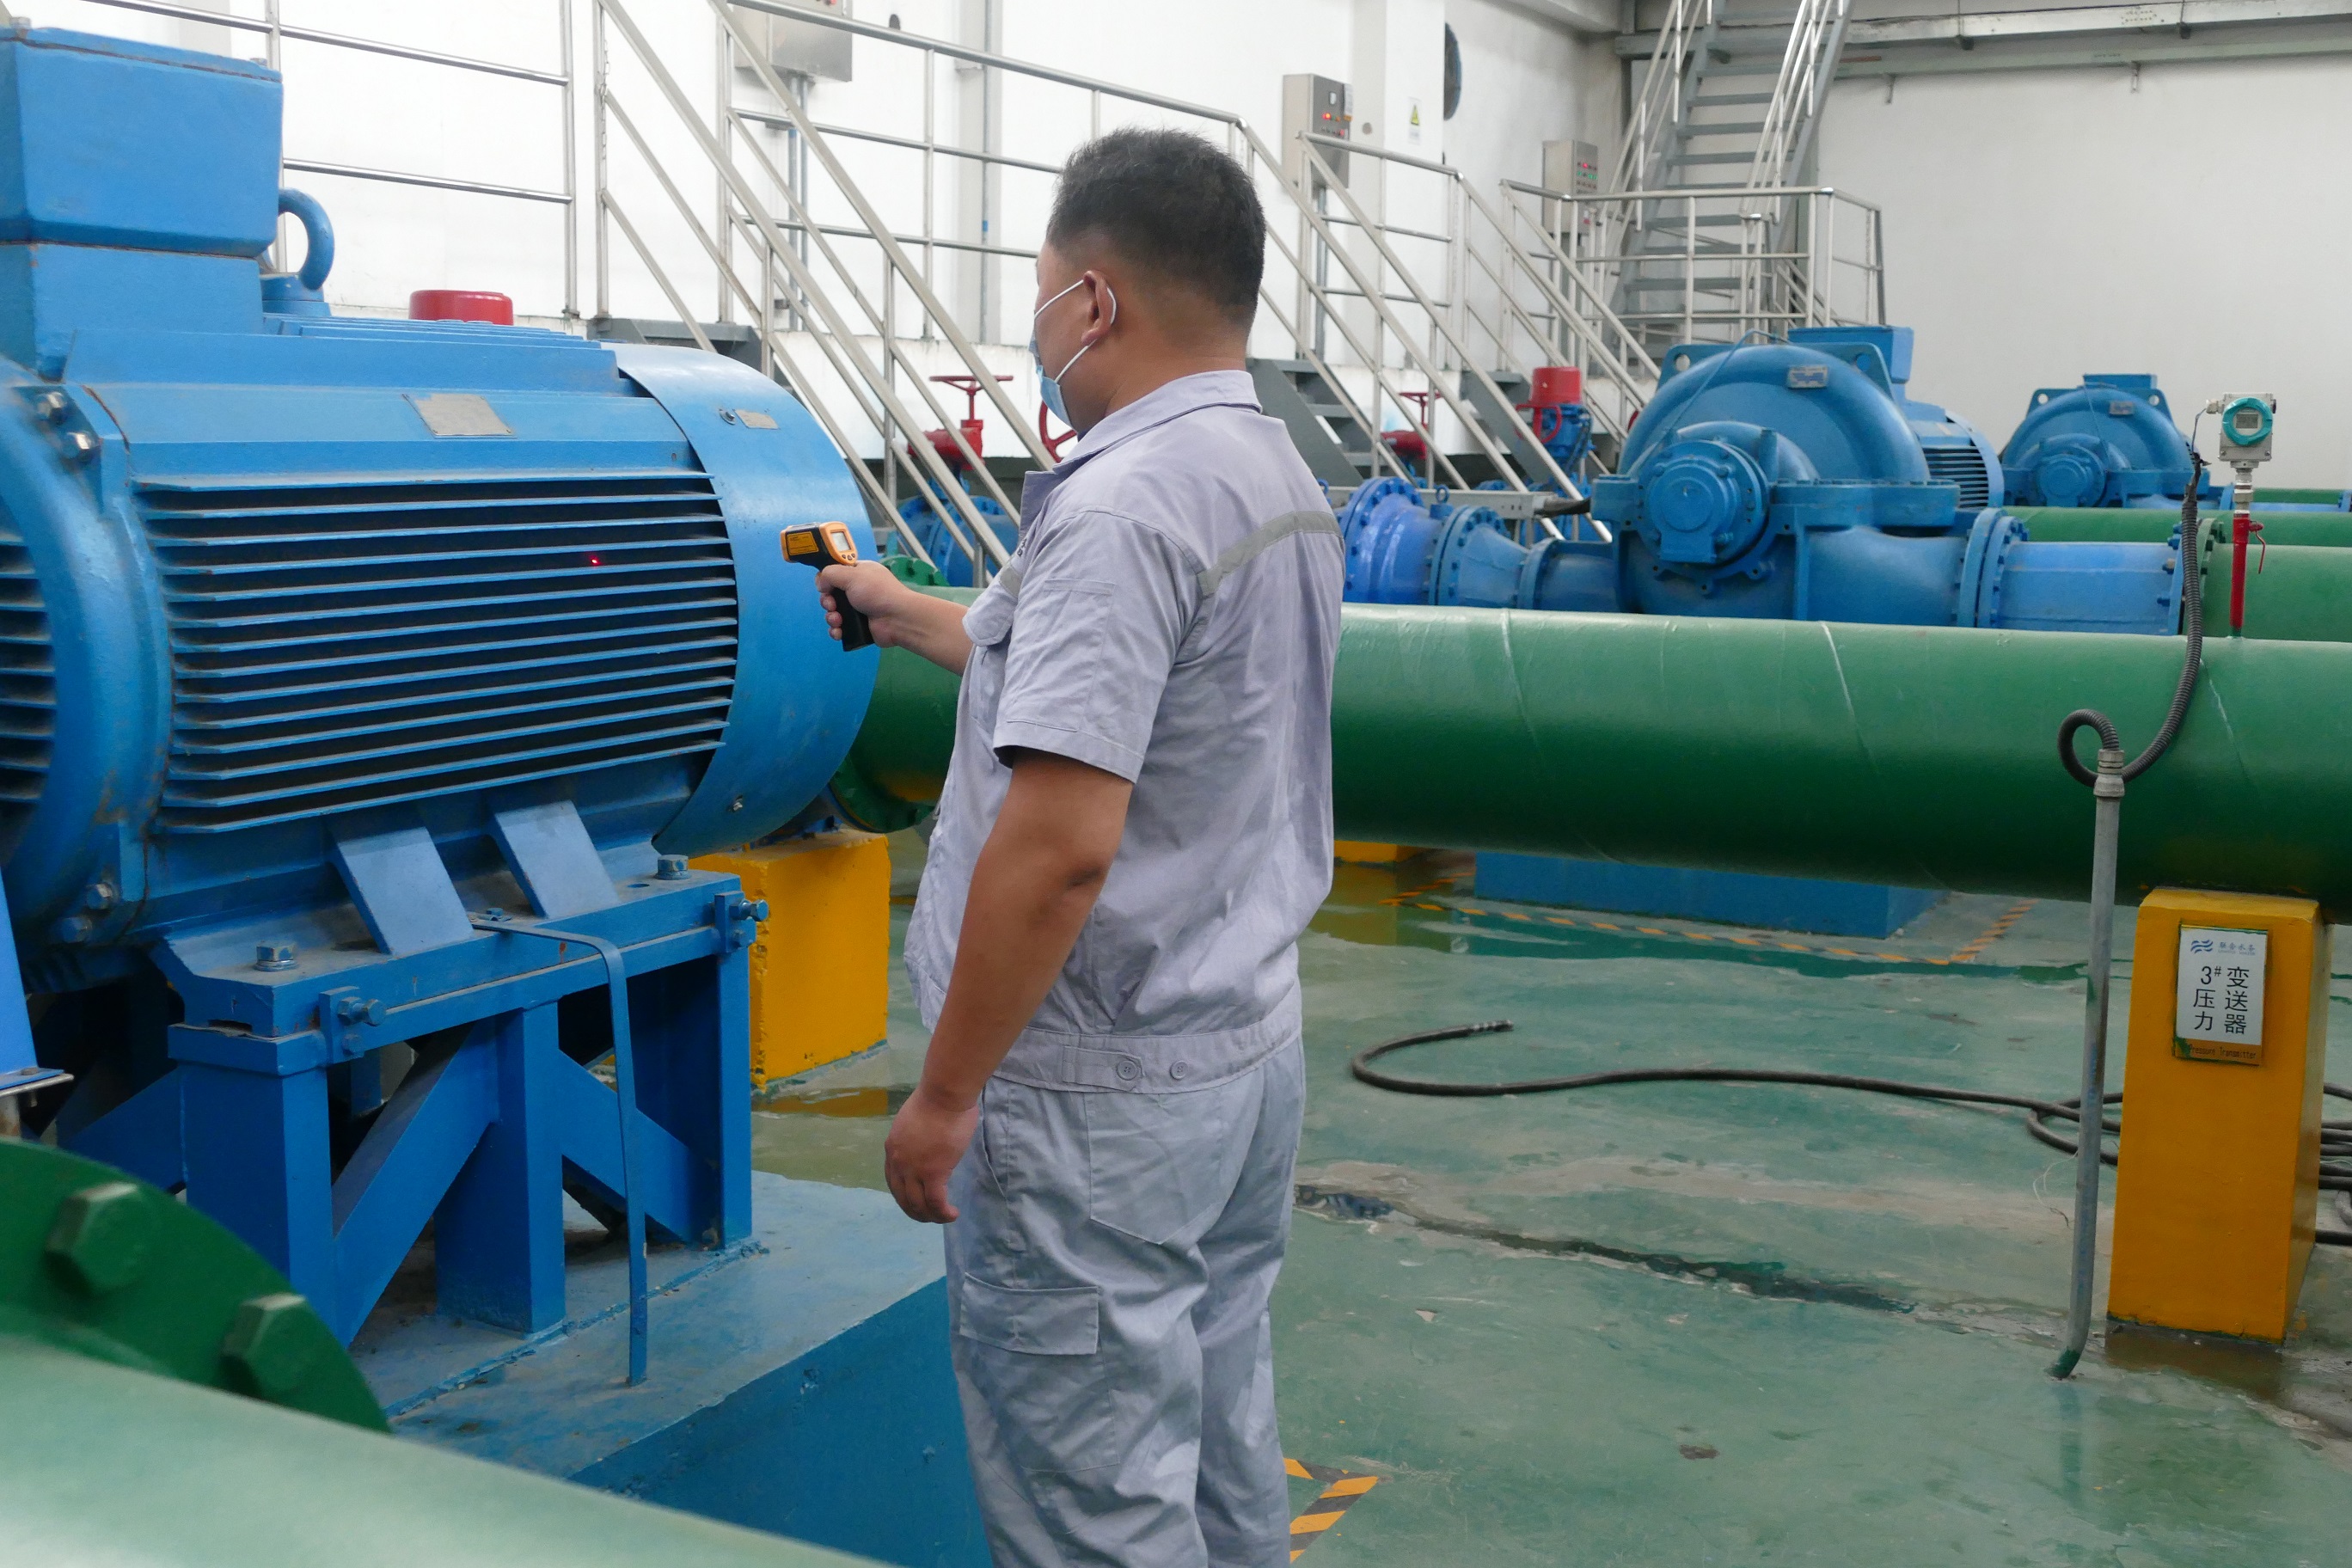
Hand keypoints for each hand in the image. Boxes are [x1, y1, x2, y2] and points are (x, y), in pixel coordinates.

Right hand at [817, 560, 913, 646]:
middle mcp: (858, 590)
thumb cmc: (876, 592)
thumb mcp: (852, 574)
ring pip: (834, 612)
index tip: (824, 585)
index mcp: (859, 573)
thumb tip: (821, 583)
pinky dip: (836, 630)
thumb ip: (831, 574)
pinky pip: (840, 628)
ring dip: (831, 617)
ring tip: (837, 621)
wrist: (897, 618)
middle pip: (832, 594)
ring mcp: (858, 609)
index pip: (837, 573)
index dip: (828, 579)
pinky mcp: (859, 626)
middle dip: (827, 601)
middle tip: (832, 605)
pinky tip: (839, 632)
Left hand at [883, 1082, 979, 1223]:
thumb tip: (928, 1146)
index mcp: (892, 1149)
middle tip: (931, 1216)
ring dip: (931, 1216)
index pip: (893, 1182)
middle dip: (916, 1212)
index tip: (917, 1200)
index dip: (905, 1196)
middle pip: (903, 1198)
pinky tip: (952, 1214)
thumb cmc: (936, 1100)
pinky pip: (936, 1202)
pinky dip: (943, 1213)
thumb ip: (916, 1139)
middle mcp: (898, 1163)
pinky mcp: (933, 1173)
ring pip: (918, 1205)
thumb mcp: (915, 1123)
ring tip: (944, 1217)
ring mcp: (914, 1170)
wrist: (944, 1094)